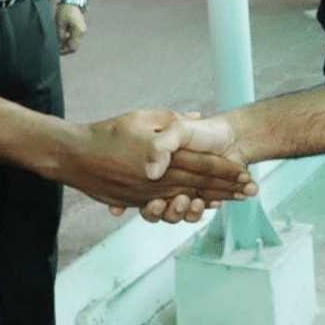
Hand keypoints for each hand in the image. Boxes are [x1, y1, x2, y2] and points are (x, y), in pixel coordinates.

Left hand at [55, 3, 86, 53]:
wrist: (71, 1)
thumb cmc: (64, 11)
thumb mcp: (60, 24)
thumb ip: (60, 36)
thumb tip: (59, 46)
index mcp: (78, 31)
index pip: (72, 47)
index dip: (64, 51)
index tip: (56, 52)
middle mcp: (82, 32)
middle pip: (74, 46)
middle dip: (65, 49)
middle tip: (56, 49)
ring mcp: (82, 30)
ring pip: (75, 42)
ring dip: (67, 44)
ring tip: (58, 43)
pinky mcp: (80, 28)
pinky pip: (75, 37)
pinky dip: (69, 40)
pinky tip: (62, 38)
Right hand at [62, 110, 255, 216]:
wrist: (75, 156)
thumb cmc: (108, 132)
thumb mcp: (141, 117)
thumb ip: (170, 119)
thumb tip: (195, 116)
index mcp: (163, 154)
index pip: (203, 164)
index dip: (226, 170)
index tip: (246, 173)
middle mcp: (158, 178)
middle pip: (200, 184)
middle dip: (227, 188)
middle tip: (249, 191)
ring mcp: (148, 193)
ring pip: (186, 199)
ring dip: (209, 201)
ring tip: (228, 202)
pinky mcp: (137, 202)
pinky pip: (167, 207)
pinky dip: (185, 208)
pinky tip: (196, 208)